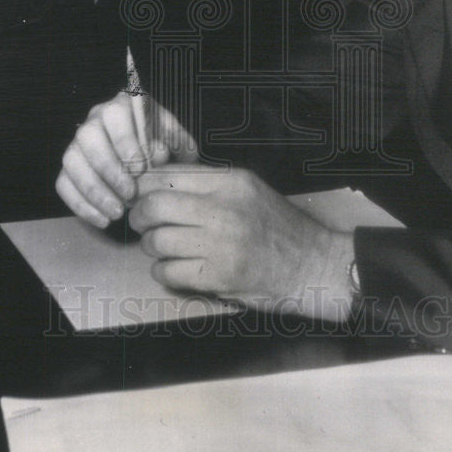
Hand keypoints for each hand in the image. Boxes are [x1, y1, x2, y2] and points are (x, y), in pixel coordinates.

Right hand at [55, 93, 197, 227]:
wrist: (154, 165)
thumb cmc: (166, 147)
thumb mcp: (178, 141)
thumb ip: (176, 143)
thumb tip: (159, 153)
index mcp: (123, 105)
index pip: (115, 114)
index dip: (124, 140)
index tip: (140, 167)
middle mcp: (95, 119)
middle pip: (88, 136)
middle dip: (109, 168)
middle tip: (130, 194)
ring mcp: (78, 143)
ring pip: (72, 161)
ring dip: (94, 190)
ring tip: (118, 212)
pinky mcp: (69, 168)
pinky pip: (63, 184)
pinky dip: (81, 205)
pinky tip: (103, 220)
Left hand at [129, 166, 354, 319]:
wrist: (312, 264)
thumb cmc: (277, 227)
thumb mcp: (249, 189)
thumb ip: (208, 182)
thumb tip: (157, 180)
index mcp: (231, 181)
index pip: (167, 175)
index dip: (144, 186)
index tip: (142, 196)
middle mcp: (225, 209)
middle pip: (154, 206)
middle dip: (139, 217)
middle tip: (142, 224)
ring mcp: (222, 244)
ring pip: (157, 241)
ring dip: (152, 246)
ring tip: (163, 247)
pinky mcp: (219, 277)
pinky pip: (167, 271)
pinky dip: (163, 271)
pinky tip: (176, 268)